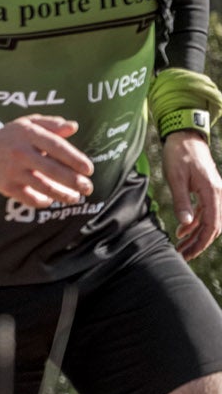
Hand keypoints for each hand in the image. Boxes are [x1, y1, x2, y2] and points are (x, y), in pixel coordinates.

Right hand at [0, 115, 92, 208]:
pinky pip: (29, 198)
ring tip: (75, 198)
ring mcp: (12, 171)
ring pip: (43, 187)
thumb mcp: (28, 123)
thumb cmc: (11, 136)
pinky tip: (51, 199)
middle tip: (88, 188)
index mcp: (28, 135)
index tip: (89, 169)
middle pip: (52, 170)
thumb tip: (73, 127)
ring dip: (63, 195)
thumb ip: (52, 124)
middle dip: (74, 181)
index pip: (57, 147)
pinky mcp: (6, 186)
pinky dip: (43, 201)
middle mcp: (20, 153)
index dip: (75, 159)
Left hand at [162, 130, 221, 259]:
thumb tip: (185, 224)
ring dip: (195, 235)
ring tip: (180, 248)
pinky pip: (205, 212)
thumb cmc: (179, 154)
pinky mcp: (207, 191)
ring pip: (209, 221)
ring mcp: (214, 192)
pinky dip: (194, 223)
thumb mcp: (175, 178)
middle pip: (212, 226)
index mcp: (213, 192)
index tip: (189, 254)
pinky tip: (182, 232)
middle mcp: (218, 194)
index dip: (201, 242)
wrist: (185, 137)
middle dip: (198, 243)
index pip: (212, 225)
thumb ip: (182, 201)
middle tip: (182, 256)